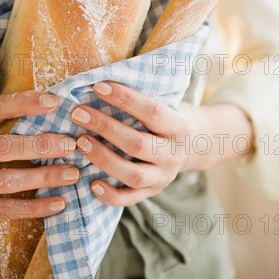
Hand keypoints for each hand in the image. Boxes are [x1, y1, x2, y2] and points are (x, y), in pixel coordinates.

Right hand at [0, 91, 78, 220]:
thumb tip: (41, 104)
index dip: (25, 104)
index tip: (55, 101)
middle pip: (4, 147)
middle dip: (40, 145)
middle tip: (71, 144)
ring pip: (6, 180)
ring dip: (43, 177)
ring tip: (73, 173)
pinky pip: (3, 210)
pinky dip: (33, 208)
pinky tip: (58, 203)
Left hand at [71, 81, 253, 205]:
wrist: (200, 143)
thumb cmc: (172, 114)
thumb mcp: (168, 101)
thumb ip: (144, 95)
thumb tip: (101, 79)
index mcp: (180, 126)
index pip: (152, 111)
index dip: (124, 98)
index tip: (98, 86)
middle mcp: (174, 154)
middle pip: (137, 144)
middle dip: (105, 127)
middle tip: (78, 113)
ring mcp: (165, 177)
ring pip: (132, 174)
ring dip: (102, 158)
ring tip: (79, 142)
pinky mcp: (153, 192)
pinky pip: (130, 199)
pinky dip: (110, 195)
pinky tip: (91, 182)